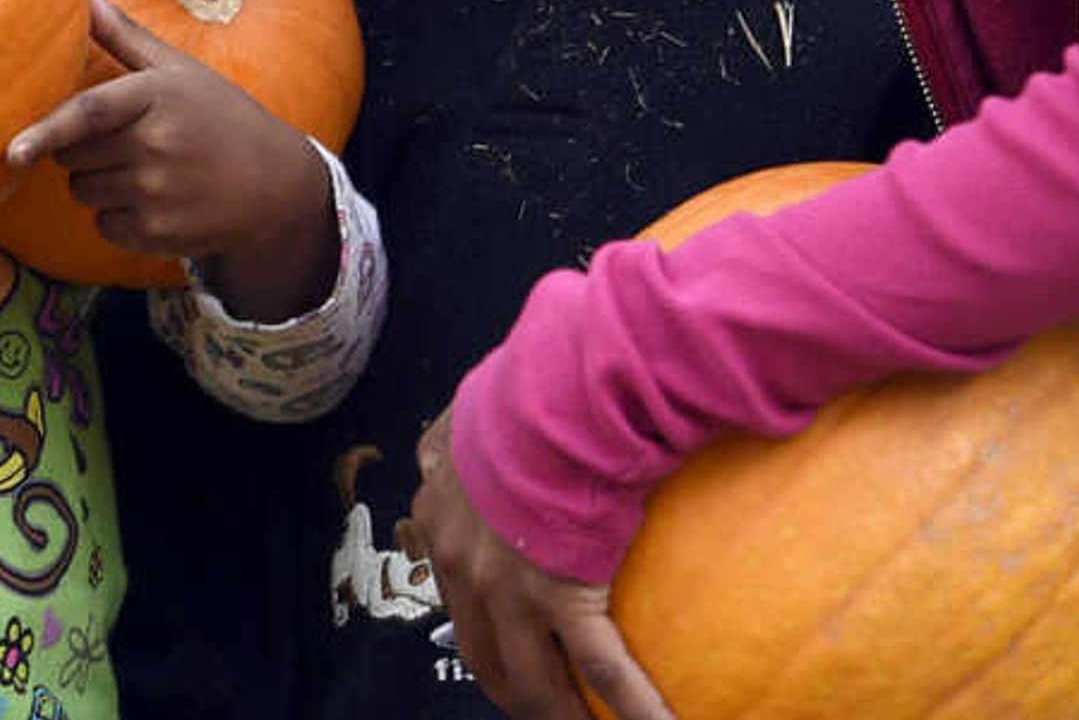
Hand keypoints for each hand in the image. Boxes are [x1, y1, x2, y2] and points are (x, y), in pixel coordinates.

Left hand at [3, 0, 332, 316]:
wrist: (276, 185)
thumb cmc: (219, 117)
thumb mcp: (180, 71)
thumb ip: (126, 37)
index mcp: (157, 97)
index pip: (89, 114)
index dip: (46, 131)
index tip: (12, 152)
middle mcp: (157, 146)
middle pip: (72, 155)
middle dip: (80, 148)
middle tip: (123, 139)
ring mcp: (158, 194)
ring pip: (83, 191)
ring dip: (97, 183)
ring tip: (144, 169)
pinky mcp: (158, 234)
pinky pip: (104, 225)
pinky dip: (117, 217)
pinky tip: (155, 201)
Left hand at [409, 413, 675, 719]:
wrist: (551, 396)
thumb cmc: (516, 391)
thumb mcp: (466, 413)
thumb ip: (461, 436)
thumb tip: (459, 433)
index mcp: (443, 522)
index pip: (453, 595)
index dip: (479, 628)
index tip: (503, 644)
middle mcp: (465, 568)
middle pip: (483, 655)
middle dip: (510, 689)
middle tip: (541, 707)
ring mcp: (511, 590)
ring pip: (533, 681)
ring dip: (559, 714)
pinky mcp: (565, 597)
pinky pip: (604, 669)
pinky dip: (634, 707)